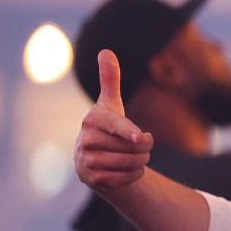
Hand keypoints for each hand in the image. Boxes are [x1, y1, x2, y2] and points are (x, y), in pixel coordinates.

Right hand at [74, 50, 153, 191]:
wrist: (92, 158)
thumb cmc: (107, 125)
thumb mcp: (110, 104)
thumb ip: (110, 80)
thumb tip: (105, 51)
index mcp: (92, 120)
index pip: (116, 126)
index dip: (130, 132)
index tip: (141, 137)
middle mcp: (86, 140)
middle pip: (133, 147)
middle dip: (144, 147)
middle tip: (137, 144)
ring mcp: (87, 161)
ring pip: (132, 163)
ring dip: (141, 161)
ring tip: (133, 156)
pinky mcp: (92, 180)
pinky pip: (127, 178)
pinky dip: (135, 174)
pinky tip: (127, 168)